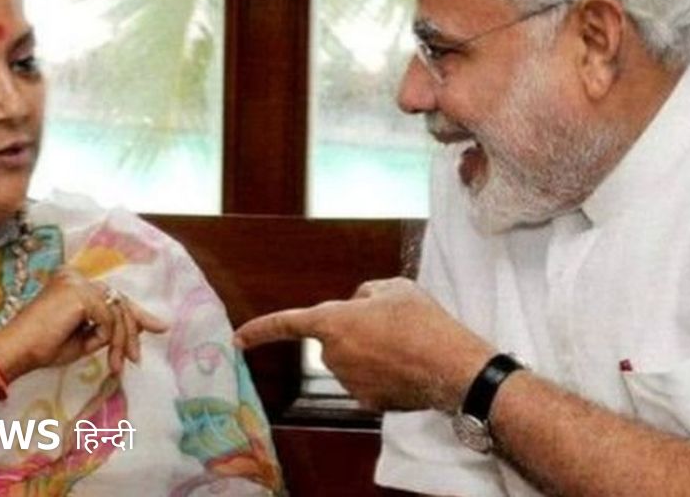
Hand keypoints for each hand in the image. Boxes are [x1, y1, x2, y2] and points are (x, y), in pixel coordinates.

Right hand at [0, 267, 168, 380]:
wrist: (16, 351)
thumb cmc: (42, 348)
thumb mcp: (85, 338)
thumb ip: (108, 328)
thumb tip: (140, 325)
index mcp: (73, 282)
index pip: (111, 295)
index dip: (136, 313)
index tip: (159, 327)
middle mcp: (76, 276)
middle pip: (118, 301)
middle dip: (133, 329)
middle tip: (137, 357)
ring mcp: (78, 282)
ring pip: (117, 311)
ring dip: (121, 341)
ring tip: (118, 364)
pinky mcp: (79, 293)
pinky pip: (109, 318)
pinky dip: (108, 338)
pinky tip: (99, 350)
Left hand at [234, 277, 493, 411]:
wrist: (452, 367)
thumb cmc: (423, 321)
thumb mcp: (394, 287)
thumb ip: (365, 293)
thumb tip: (357, 305)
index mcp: (333, 322)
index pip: (287, 324)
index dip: (260, 330)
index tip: (237, 340)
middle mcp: (333, 355)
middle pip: (333, 340)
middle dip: (352, 331)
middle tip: (390, 324)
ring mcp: (348, 382)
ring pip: (351, 361)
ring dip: (368, 352)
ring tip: (404, 345)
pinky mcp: (366, 402)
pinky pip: (366, 381)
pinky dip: (381, 374)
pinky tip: (405, 367)